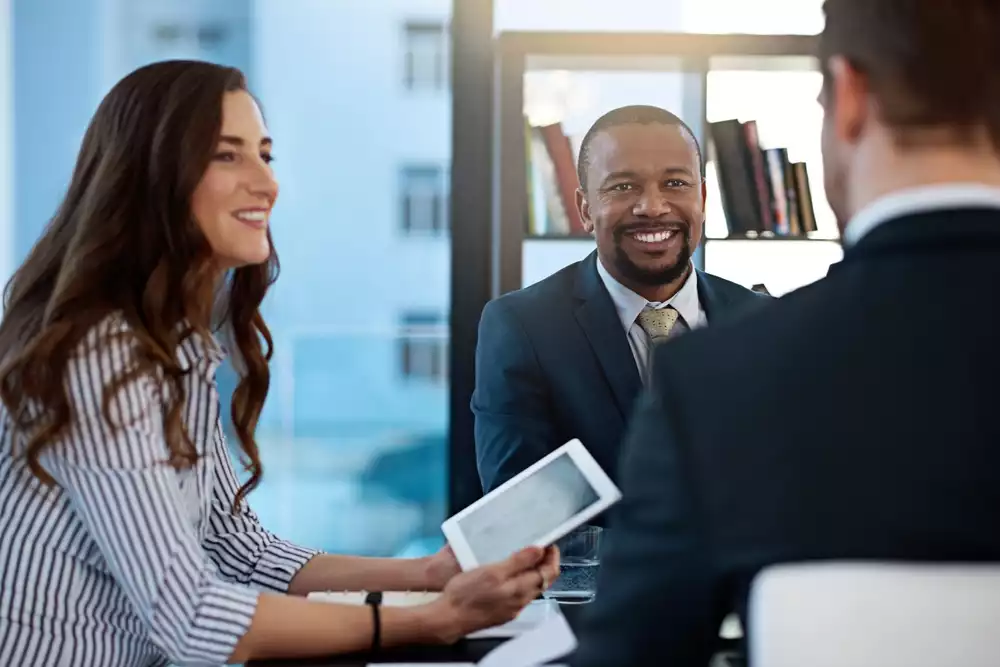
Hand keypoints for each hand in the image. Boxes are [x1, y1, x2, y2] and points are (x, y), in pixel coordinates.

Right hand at [423, 545, 559, 643]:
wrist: (448, 618)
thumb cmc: (466, 594)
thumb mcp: (493, 571)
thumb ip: (518, 562)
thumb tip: (539, 550)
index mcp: (520, 590)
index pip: (549, 573)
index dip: (552, 557)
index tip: (549, 544)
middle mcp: (520, 602)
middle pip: (542, 582)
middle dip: (544, 564)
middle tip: (540, 548)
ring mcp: (511, 610)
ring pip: (530, 589)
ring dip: (532, 573)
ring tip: (524, 558)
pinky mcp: (502, 613)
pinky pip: (518, 596)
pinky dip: (520, 582)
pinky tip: (509, 576)